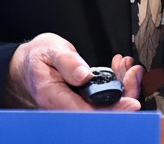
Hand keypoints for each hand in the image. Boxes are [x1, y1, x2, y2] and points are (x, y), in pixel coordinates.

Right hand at [4, 33, 141, 110]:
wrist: (29, 63)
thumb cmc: (38, 57)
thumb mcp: (51, 51)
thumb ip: (67, 63)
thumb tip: (84, 76)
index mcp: (54, 98)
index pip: (88, 112)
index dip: (113, 110)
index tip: (132, 103)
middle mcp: (66, 107)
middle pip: (103, 111)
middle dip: (125, 93)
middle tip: (134, 72)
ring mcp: (76, 105)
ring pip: (107, 105)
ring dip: (124, 86)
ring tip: (129, 66)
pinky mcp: (83, 100)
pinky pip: (104, 98)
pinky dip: (117, 82)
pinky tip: (120, 68)